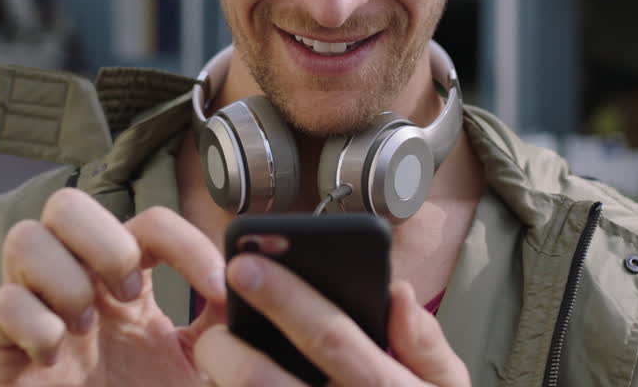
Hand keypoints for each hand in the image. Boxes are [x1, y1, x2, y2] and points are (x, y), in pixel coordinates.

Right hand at [0, 190, 225, 386]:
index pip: (147, 223)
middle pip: (66, 205)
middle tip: (130, 294)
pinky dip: (33, 323)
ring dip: (64, 277)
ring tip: (86, 327)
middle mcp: (76, 286)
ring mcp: (35, 314)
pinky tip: (56, 356)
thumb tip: (243, 277)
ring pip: (23, 238)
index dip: (185, 241)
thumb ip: (222, 323)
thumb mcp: (202, 366)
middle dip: (103, 241)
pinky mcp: (3, 356)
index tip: (217, 285)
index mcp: (123, 283)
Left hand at [194, 255, 469, 386]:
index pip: (331, 337)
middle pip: (262, 381)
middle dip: (224, 347)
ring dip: (217, 380)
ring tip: (217, 358)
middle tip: (212, 328)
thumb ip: (425, 343)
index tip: (244, 263)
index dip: (285, 298)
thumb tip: (396, 293)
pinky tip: (228, 383)